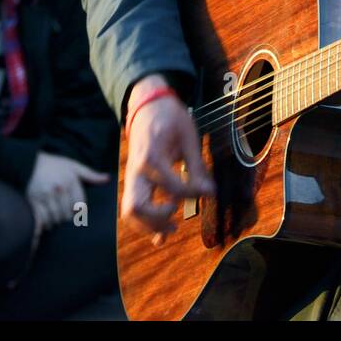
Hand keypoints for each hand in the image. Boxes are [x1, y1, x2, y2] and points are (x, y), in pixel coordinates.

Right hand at [26, 151, 110, 236]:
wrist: (29, 162)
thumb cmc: (54, 165)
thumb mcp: (73, 166)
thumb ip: (91, 175)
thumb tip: (107, 179)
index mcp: (71, 181)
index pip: (80, 206)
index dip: (78, 211)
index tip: (74, 209)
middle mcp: (59, 189)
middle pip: (67, 215)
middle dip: (66, 217)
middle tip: (63, 214)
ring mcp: (46, 195)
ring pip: (55, 219)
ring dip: (55, 221)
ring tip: (54, 216)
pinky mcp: (33, 201)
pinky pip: (42, 219)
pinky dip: (45, 223)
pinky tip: (46, 220)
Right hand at [121, 74, 214, 246]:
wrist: (148, 106)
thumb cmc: (170, 118)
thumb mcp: (189, 137)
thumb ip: (197, 167)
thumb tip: (209, 192)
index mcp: (151, 157)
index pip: (171, 188)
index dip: (192, 193)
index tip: (209, 191)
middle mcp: (136, 170)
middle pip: (136, 208)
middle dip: (158, 220)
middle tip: (178, 219)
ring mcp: (132, 177)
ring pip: (130, 212)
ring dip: (150, 225)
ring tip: (173, 225)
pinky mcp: (134, 181)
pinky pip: (133, 207)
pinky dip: (145, 224)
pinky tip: (162, 234)